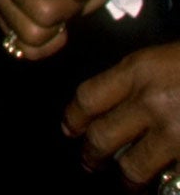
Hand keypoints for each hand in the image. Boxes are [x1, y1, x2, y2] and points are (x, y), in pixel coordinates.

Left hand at [65, 42, 179, 185]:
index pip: (89, 97)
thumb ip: (141, 79)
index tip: (70, 129)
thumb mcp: (168, 57)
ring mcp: (175, 133)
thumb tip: (117, 102)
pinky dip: (164, 183)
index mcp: (139, 70)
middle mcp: (151, 102)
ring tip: (127, 183)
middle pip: (102, 136)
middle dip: (92, 154)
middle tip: (89, 162)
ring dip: (127, 178)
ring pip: (133, 167)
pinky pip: (170, 178)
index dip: (73, 117)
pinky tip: (165, 183)